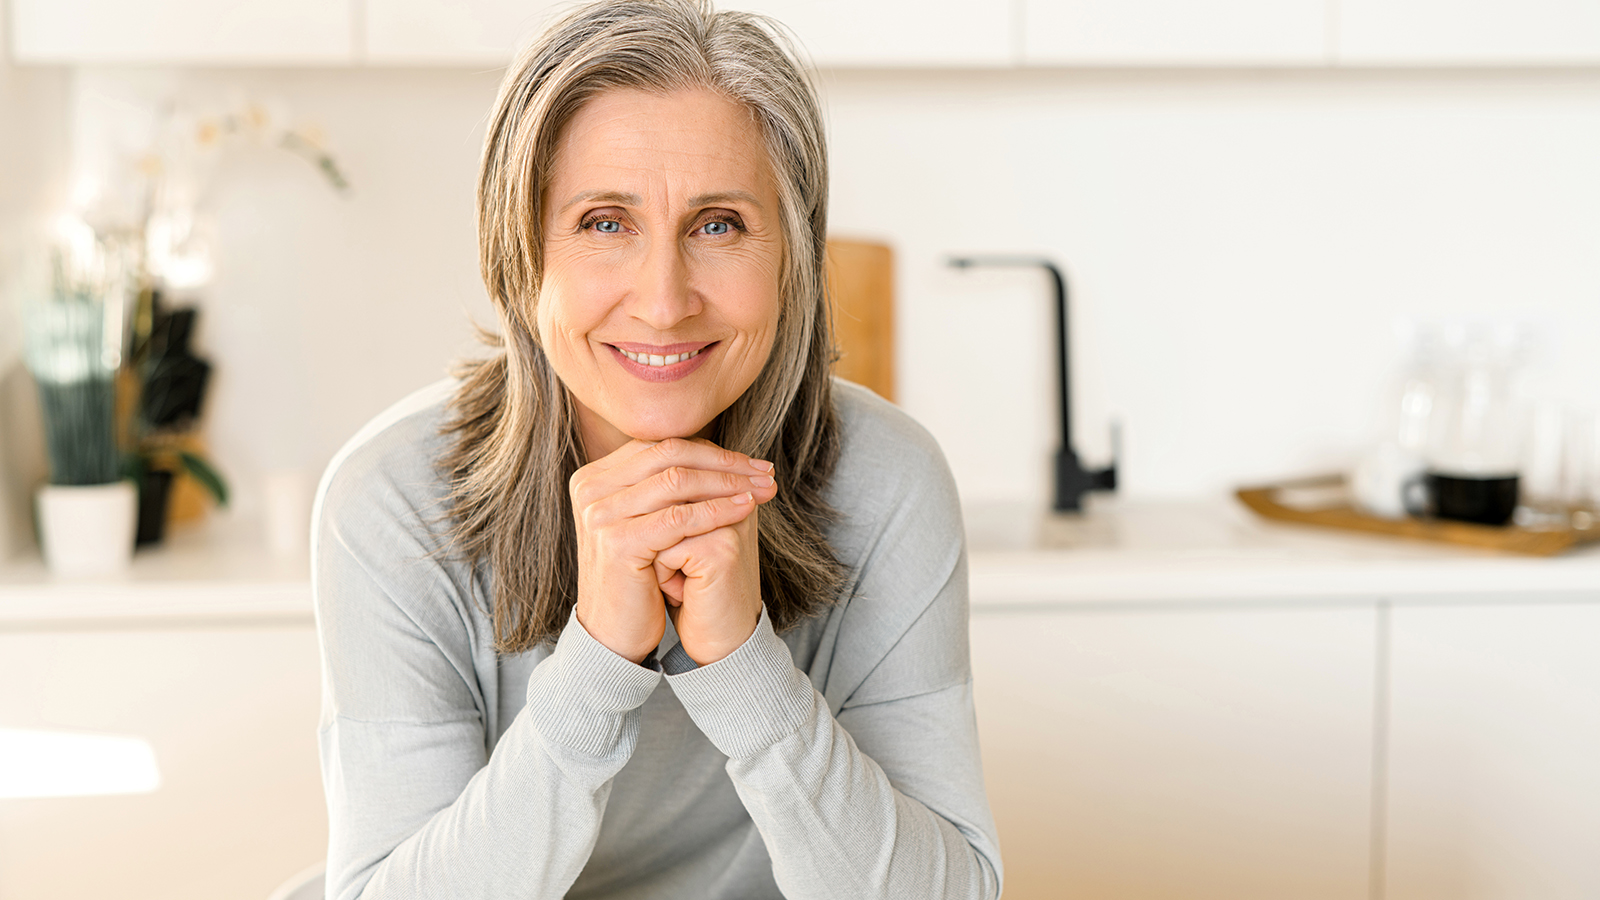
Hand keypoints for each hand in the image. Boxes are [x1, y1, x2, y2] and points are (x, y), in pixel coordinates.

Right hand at [570, 438, 774, 662]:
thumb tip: (720, 453)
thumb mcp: (646, 522)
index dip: (711, 451)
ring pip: (678, 481)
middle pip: (670, 455)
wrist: (614, 633)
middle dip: (725, 462)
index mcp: (594, 477)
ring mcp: (599, 514)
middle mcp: (590, 488)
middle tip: (766, 471)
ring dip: (729, 482)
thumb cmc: (638, 578)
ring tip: (764, 489)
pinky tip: (747, 509)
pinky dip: (718, 509)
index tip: (753, 462)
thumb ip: (665, 486)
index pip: (662, 446)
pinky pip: (680, 517)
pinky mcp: (617, 542)